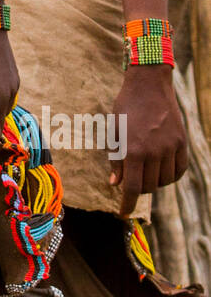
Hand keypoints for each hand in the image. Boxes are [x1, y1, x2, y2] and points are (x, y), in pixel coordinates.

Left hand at [108, 65, 187, 216]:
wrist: (149, 84)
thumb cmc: (126, 106)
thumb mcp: (114, 131)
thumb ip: (115, 159)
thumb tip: (115, 184)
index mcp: (133, 150)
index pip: (132, 188)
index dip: (127, 204)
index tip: (123, 212)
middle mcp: (154, 152)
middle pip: (148, 187)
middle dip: (138, 189)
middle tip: (131, 180)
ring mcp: (170, 147)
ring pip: (164, 181)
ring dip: (153, 183)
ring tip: (145, 172)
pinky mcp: (182, 142)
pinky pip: (179, 170)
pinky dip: (170, 176)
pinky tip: (162, 170)